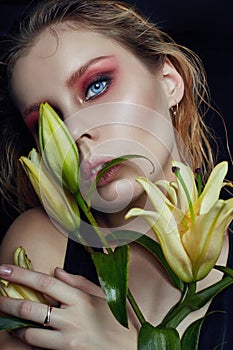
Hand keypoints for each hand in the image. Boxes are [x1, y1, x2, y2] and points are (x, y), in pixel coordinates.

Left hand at [0, 265, 136, 349]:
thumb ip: (78, 282)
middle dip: (7, 301)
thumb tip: (57, 271)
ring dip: (14, 325)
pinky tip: (24, 333)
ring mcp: (67, 339)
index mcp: (80, 298)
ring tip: (6, 319)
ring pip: (30, 331)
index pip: (45, 282)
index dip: (22, 274)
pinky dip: (28, 339)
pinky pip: (40, 347)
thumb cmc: (119, 321)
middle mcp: (71, 318)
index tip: (4, 269)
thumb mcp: (104, 294)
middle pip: (31, 307)